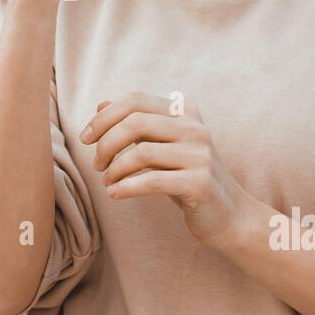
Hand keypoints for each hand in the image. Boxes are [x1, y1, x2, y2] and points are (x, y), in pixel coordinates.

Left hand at [79, 92, 246, 252]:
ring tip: (107, 182)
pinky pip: (151, 180)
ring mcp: (200, 155)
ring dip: (114, 169)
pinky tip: (115, 194)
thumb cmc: (188, 177)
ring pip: (141, 153)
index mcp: (185, 111)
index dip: (104, 117)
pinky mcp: (199, 183)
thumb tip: (101, 105)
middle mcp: (195, 128)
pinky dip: (126, 187)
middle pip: (135, 122)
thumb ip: (136, 125)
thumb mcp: (162, 146)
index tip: (85, 138)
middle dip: (106, 143)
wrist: (229, 214)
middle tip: (97, 165)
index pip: (135, 100)